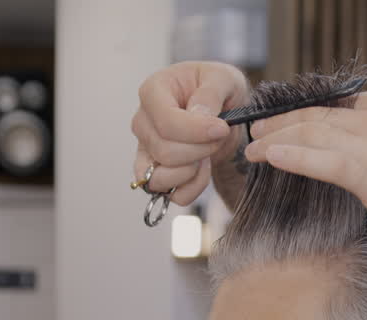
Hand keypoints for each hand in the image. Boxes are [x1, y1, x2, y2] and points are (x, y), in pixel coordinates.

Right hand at [132, 62, 249, 205]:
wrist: (221, 110)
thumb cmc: (218, 88)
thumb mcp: (223, 78)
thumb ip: (211, 93)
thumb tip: (199, 115)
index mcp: (153, 91)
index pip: (166, 122)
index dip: (196, 131)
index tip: (222, 128)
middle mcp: (143, 121)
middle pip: (165, 151)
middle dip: (201, 149)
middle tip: (219, 135)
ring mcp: (145, 149)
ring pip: (161, 177)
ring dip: (194, 171)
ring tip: (208, 152)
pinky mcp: (154, 172)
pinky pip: (170, 194)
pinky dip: (192, 188)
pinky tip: (203, 169)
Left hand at [244, 87, 366, 262]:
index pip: (338, 106)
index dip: (307, 116)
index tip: (287, 127)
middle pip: (318, 114)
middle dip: (282, 123)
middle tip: (256, 131)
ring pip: (311, 132)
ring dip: (274, 139)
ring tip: (252, 148)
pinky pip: (318, 158)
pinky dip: (289, 155)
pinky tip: (268, 158)